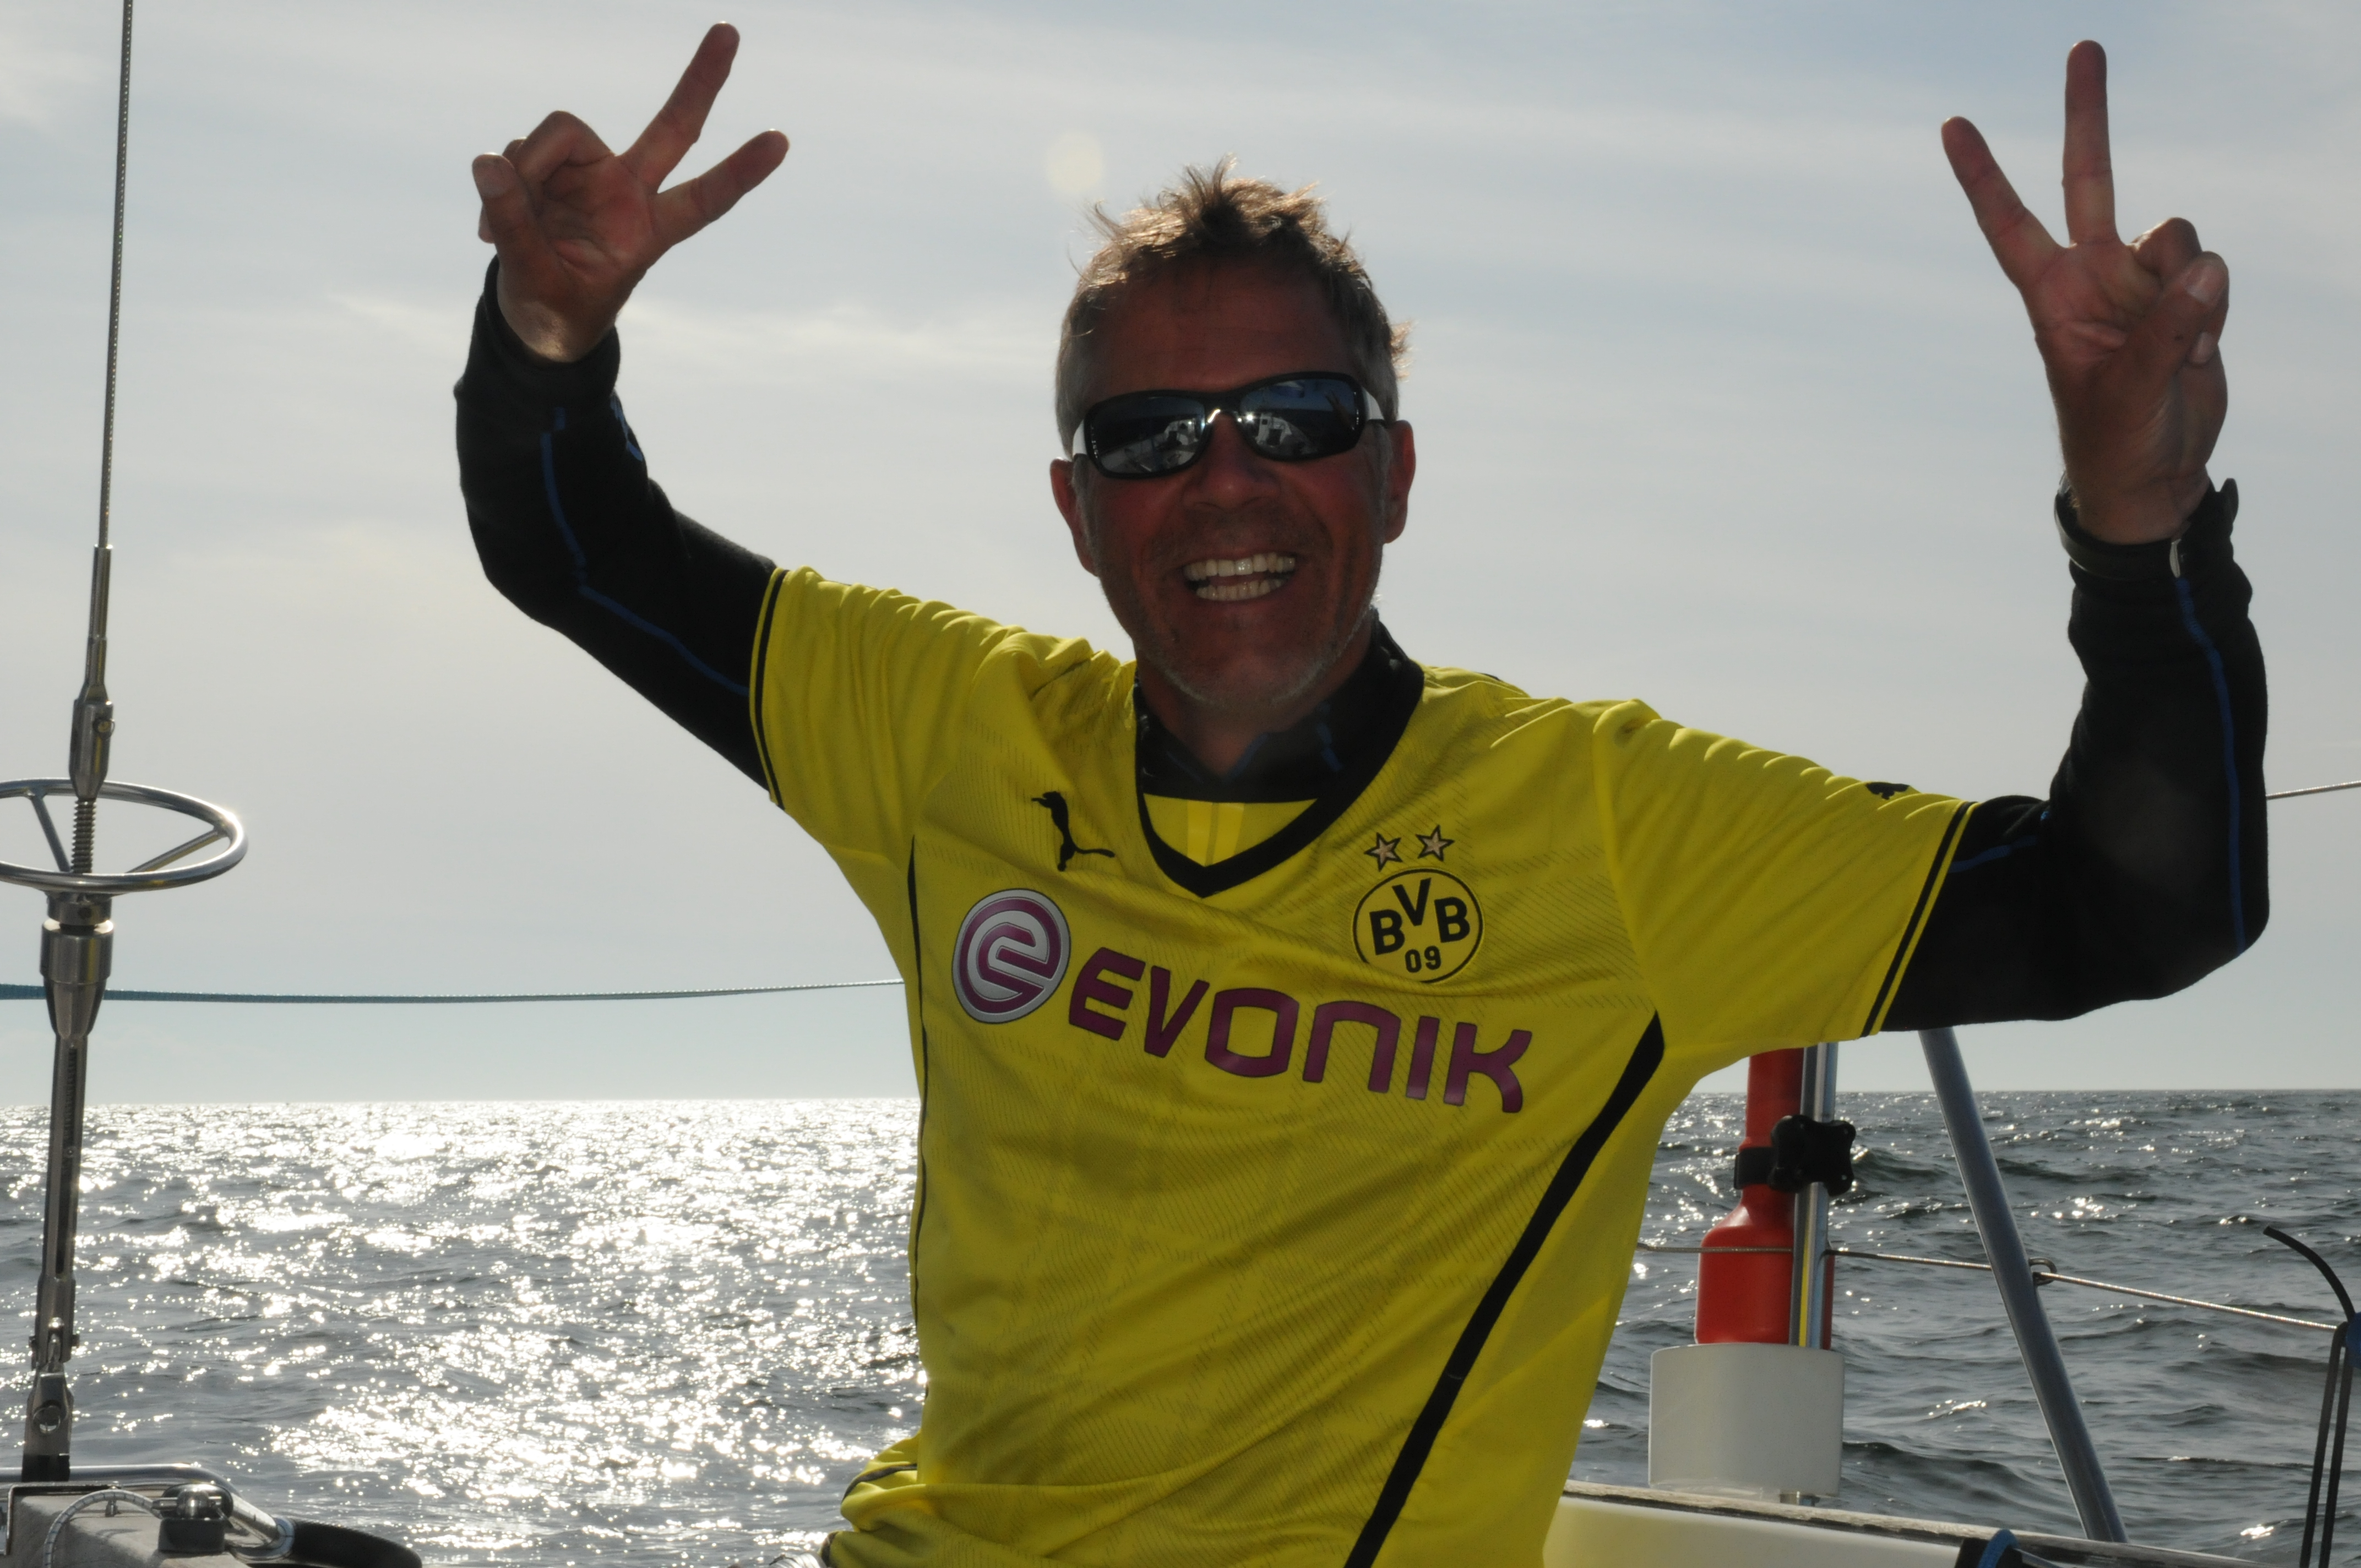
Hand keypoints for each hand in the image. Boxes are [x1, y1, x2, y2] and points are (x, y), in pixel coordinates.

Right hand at [471, 23, 788, 363]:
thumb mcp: (537, 283)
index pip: (704, 199)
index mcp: (649, 232)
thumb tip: (490, 163)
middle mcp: (628, 190)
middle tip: (730, 30)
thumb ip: (516, 226)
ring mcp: (590, 174)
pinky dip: (499, 185)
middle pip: (674, 127)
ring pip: (558, 134)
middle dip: (702, 82)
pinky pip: (515, 154)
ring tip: (501, 232)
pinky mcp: (549, 167)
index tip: (781, 142)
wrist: (532, 319)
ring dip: (523, 173)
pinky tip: (489, 231)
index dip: (740, 173)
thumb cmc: (555, 311)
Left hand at [1944, 41, 2226, 542]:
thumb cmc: (2115, 438)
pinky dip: (2214, 307)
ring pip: (2175, 232)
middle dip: (2087, 113)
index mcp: (2051, 294)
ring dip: (2190, 286)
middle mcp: (2093, 273)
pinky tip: (2199, 350)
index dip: (1983, 174)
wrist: (2153, 473)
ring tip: (2179, 346)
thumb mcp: (2130, 389)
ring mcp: (2140, 279)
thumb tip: (2204, 268)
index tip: (1951, 126)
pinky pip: (2211, 270)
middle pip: (2088, 176)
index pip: (2008, 221)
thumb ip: (2167, 326)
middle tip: (2085, 46)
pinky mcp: (2186, 292)